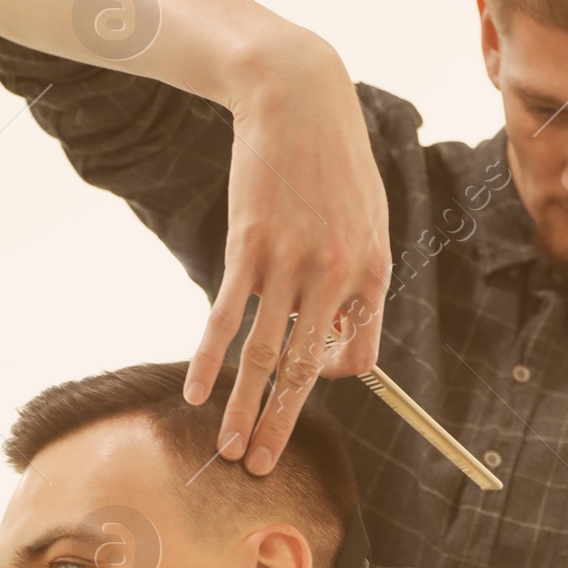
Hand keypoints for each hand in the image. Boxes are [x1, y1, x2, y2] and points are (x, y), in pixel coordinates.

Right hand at [187, 36, 390, 470]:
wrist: (298, 100)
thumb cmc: (335, 164)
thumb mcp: (368, 220)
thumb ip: (357, 279)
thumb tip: (334, 338)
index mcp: (372, 274)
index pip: (356, 358)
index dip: (331, 379)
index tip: (307, 384)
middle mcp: (335, 276)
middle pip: (307, 372)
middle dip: (281, 425)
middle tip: (261, 467)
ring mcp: (290, 263)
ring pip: (264, 355)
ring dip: (242, 409)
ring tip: (226, 449)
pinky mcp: (248, 247)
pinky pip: (226, 317)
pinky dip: (208, 358)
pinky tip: (194, 391)